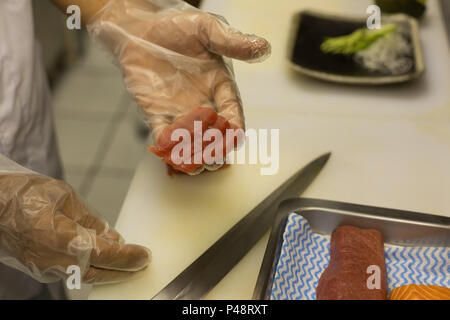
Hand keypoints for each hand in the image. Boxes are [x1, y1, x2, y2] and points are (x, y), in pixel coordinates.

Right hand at [0, 173, 150, 283]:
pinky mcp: (40, 269)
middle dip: (124, 268)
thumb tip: (110, 235)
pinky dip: (91, 265)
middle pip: (100, 271)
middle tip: (141, 260)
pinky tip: (100, 256)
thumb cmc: (23, 194)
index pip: (107, 255)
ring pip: (86, 273)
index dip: (129, 258)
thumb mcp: (65, 197)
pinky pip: (72, 271)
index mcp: (65, 240)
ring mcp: (46, 269)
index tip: (145, 256)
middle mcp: (56, 261)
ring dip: (109, 269)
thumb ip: (91, 219)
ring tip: (126, 259)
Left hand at [87, 0, 270, 173]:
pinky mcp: (156, 112)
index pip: (232, 113)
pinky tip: (168, 148)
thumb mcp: (207, 29)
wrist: (139, 26)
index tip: (233, 136)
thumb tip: (263, 47)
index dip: (234, 127)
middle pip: (214, 135)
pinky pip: (163, 134)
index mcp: (219, 86)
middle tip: (212, 157)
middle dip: (215, 150)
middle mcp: (202, 103)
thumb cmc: (175, 25)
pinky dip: (166, 145)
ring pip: (191, 140)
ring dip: (193, 153)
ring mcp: (179, 110)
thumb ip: (231, 41)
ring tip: (193, 161)